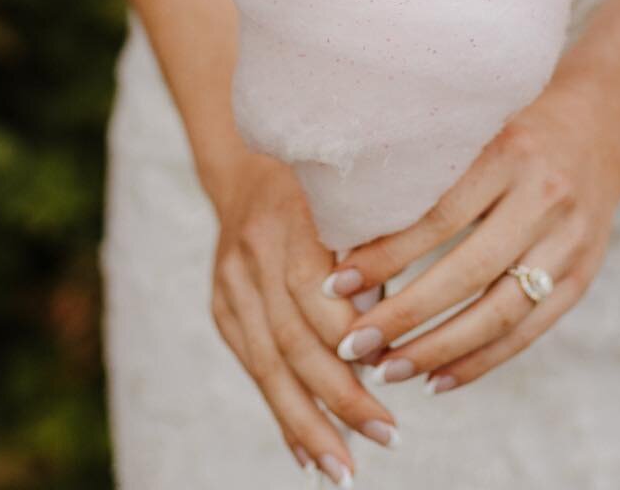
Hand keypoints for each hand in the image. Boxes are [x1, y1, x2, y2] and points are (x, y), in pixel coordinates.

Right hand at [211, 149, 399, 482]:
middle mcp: (254, 250)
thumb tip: (397, 330)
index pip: (315, 295)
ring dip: (307, 423)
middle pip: (293, 340)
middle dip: (338, 399)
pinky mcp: (222, 304)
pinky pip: (252, 366)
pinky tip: (306, 452)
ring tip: (343, 470)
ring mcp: (230, 280)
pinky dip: (280, 411)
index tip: (393, 379)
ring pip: (268, 364)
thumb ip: (378, 244)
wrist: (249, 159)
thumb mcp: (359, 190)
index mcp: (293, 216)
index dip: (352, 341)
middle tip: (387, 437)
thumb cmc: (331, 177)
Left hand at [324, 80, 619, 392]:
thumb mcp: (474, 134)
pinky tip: (437, 380)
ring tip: (387, 370)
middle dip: (404, 316)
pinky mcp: (583, 276)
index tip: (336, 285)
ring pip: (499, 311)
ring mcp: (569, 241)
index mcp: (508, 153)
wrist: (599, 130)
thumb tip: (347, 235)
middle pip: (468, 272)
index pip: (439, 218)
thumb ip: (427, 177)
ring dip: (438, 350)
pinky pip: (528, 331)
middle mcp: (543, 198)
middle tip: (351, 345)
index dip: (386, 256)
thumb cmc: (512, 132)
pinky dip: (481, 361)